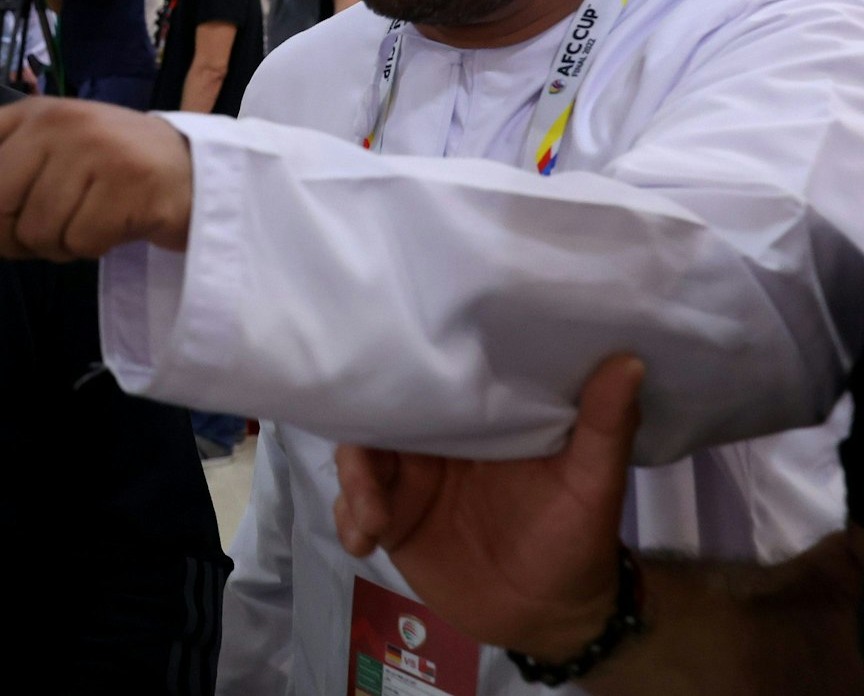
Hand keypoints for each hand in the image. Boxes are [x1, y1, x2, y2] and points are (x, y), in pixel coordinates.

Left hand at [0, 98, 191, 263]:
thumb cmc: (111, 179)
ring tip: (91, 217)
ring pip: (31, 229)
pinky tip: (115, 224)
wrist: (196, 173)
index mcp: (25, 120)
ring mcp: (88, 148)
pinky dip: (90, 248)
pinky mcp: (122, 178)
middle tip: (55, 225)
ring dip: (56, 244)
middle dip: (12, 233)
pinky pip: (75, 242)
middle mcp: (50, 125)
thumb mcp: (50, 185)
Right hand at [332, 355, 645, 661]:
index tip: (385, 388)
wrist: (550, 615)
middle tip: (367, 476)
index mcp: (479, 420)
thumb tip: (628, 360)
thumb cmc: (577, 538)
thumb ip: (604, 426)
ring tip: (371, 521)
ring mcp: (410, 482)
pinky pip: (353, 508)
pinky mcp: (392, 521)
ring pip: (359, 462)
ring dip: (353, 485)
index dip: (403, 381)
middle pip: (380, 419)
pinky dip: (348, 519)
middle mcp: (438, 443)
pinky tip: (361, 542)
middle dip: (363, 443)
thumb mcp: (594, 483)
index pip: (430, 383)